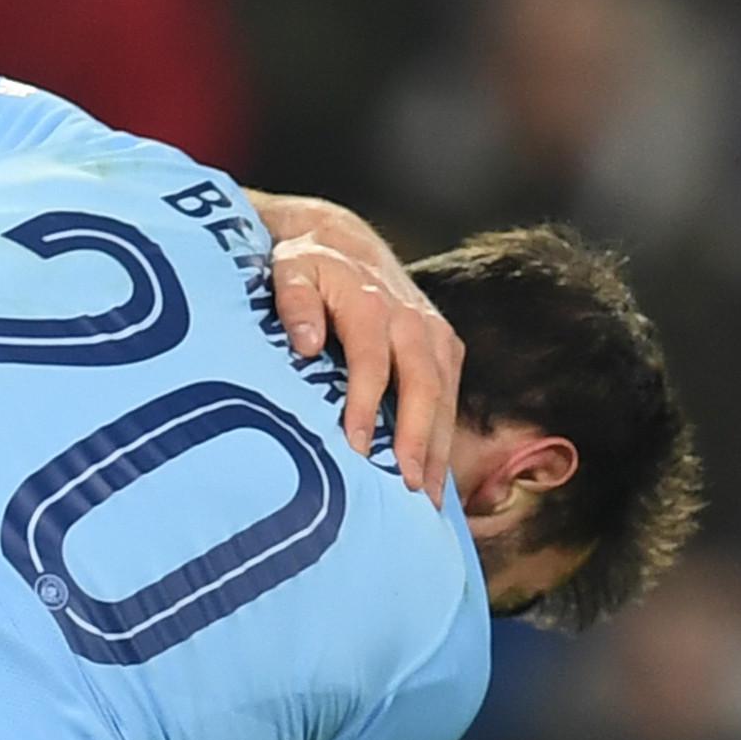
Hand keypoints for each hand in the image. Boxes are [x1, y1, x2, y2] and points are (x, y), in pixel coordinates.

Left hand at [246, 191, 464, 503]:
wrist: (342, 239)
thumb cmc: (306, 264)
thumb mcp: (288, 271)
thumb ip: (295, 303)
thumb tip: (305, 343)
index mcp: (371, 305)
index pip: (372, 363)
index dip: (365, 406)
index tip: (357, 449)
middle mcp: (412, 321)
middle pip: (423, 387)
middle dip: (418, 440)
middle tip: (409, 489)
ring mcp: (435, 335)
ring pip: (445, 398)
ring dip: (439, 450)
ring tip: (429, 500)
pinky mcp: (445, 347)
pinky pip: (452, 398)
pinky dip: (446, 438)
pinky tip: (438, 476)